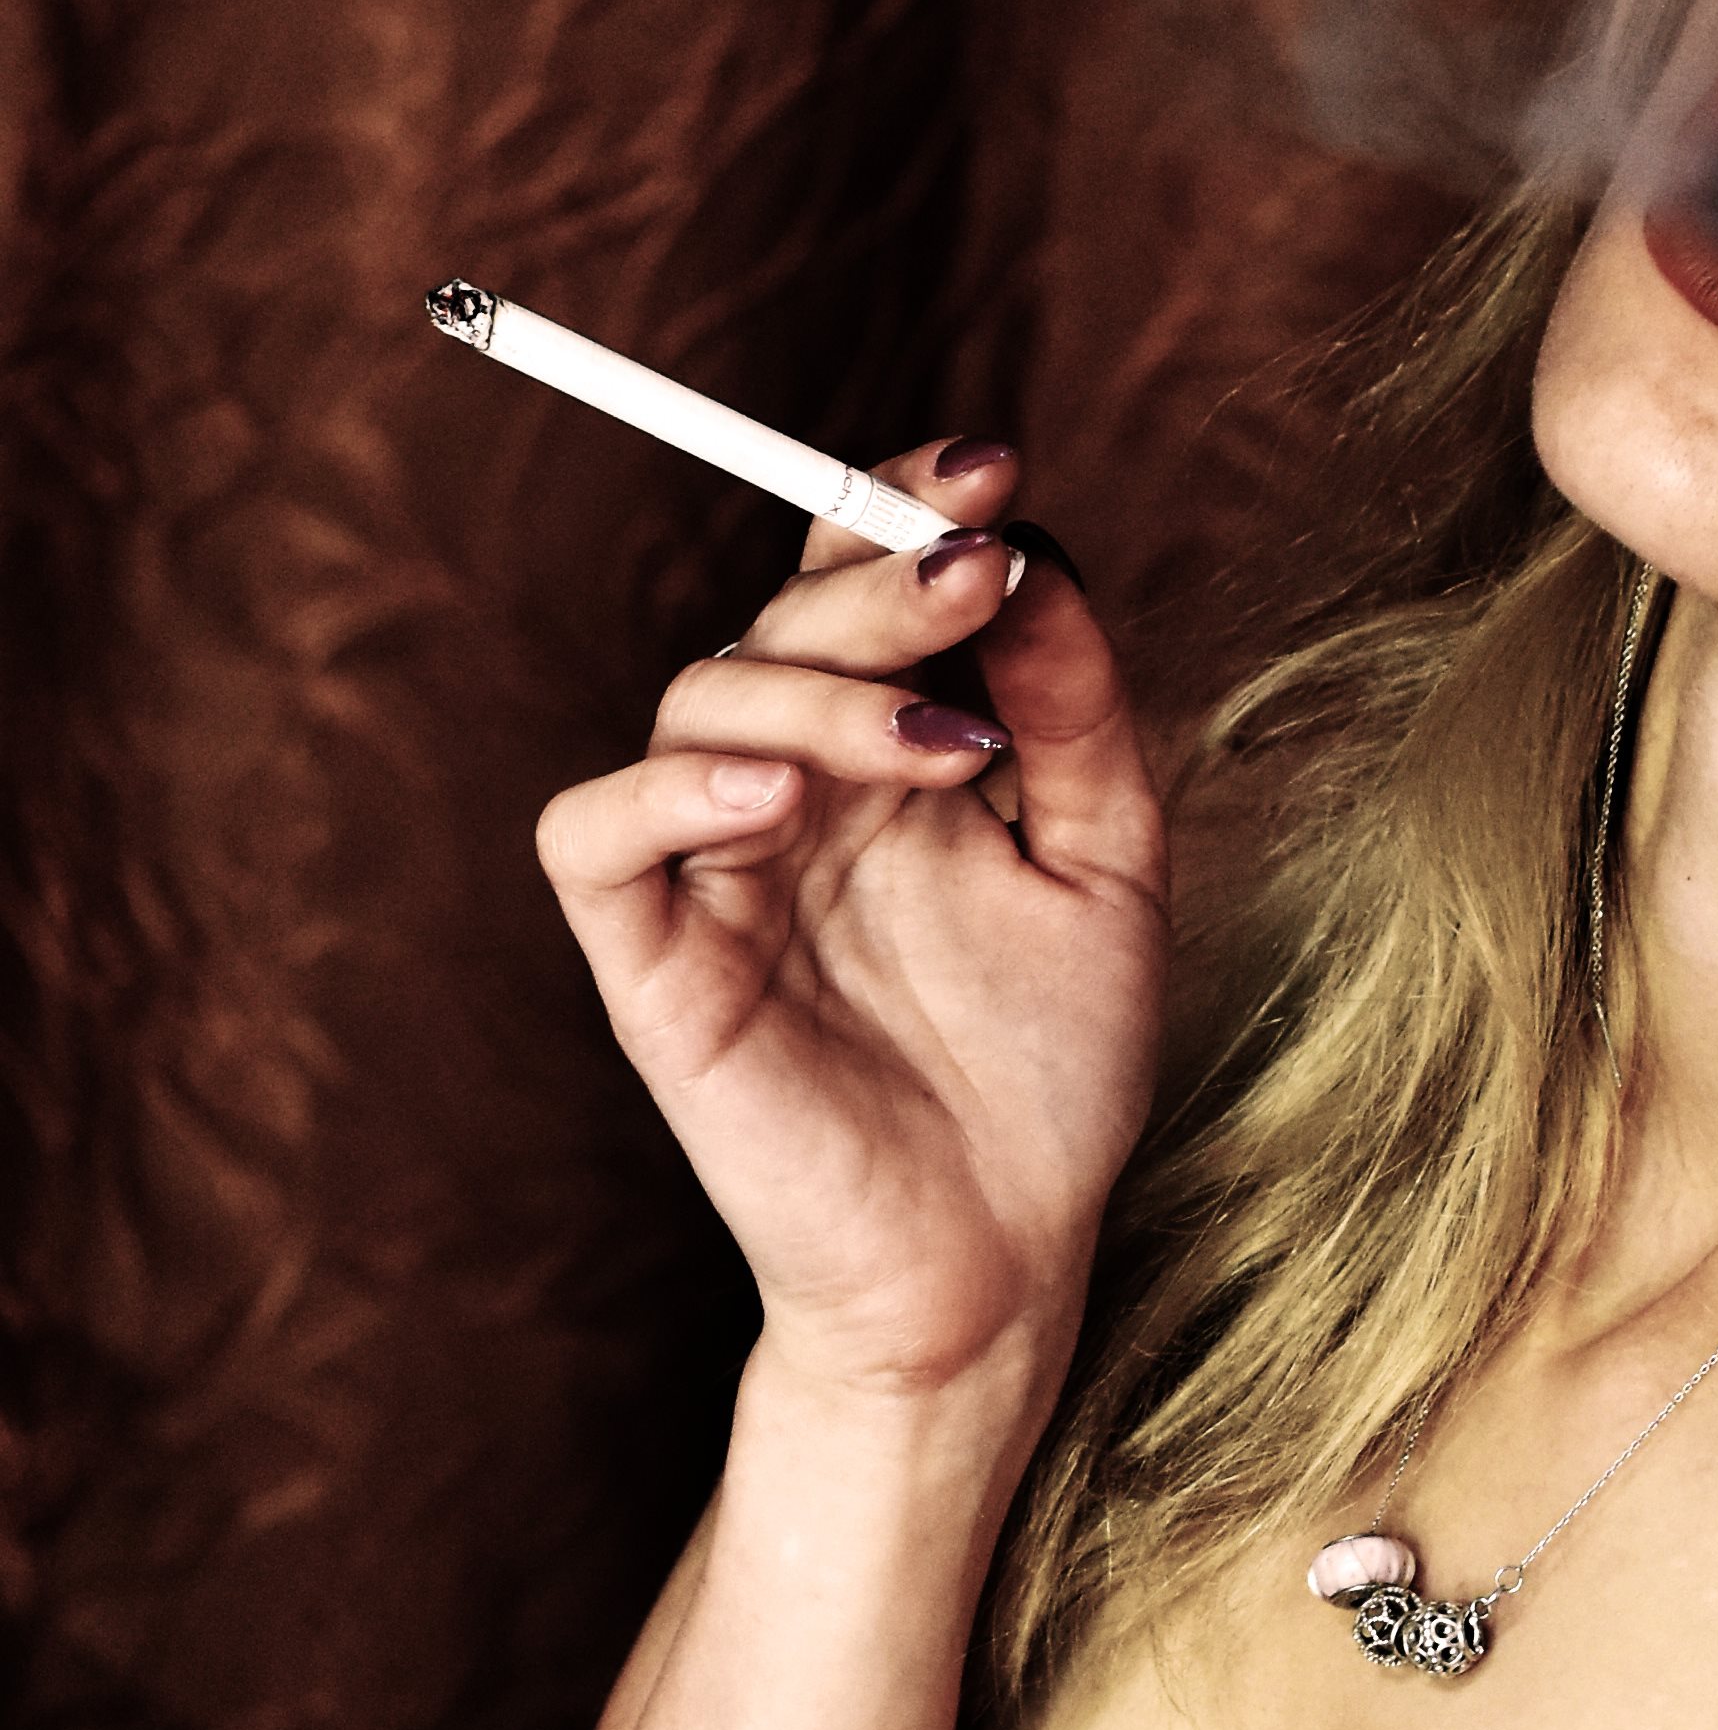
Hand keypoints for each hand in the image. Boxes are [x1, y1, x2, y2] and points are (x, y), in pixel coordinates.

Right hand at [537, 441, 1166, 1402]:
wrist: (1004, 1260)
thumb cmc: (1052, 1071)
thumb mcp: (1108, 867)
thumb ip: (1079, 717)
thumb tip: (1042, 562)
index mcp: (892, 752)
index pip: (859, 579)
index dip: (899, 503)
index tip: (996, 470)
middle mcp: (796, 788)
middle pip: (784, 614)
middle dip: (880, 574)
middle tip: (976, 562)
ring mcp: (718, 869)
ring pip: (700, 696)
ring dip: (820, 687)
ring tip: (942, 745)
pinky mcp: (654, 964)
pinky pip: (596, 836)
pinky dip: (669, 788)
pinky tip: (777, 794)